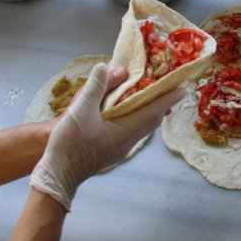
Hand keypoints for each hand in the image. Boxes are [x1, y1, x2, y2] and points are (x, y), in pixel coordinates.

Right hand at [30, 63, 184, 210]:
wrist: (57, 174)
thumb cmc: (69, 143)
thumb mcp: (80, 110)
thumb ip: (95, 87)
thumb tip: (106, 66)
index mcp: (125, 131)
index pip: (153, 112)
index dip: (168, 99)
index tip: (183, 89)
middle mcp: (128, 141)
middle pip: (151, 120)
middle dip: (162, 104)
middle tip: (171, 90)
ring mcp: (121, 149)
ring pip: (142, 127)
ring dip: (149, 112)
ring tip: (153, 98)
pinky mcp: (113, 152)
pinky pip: (132, 131)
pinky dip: (137, 118)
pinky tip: (129, 113)